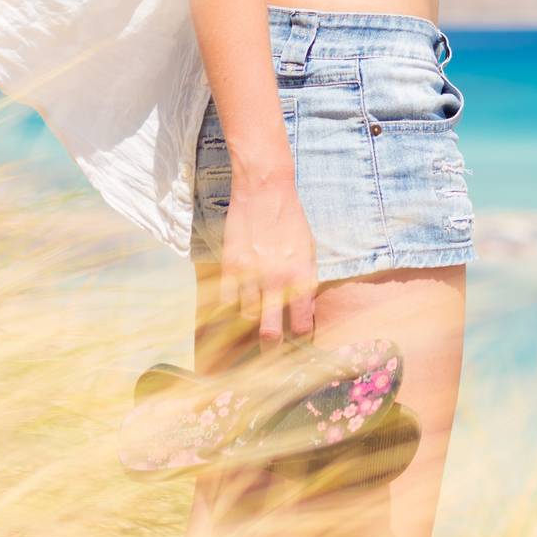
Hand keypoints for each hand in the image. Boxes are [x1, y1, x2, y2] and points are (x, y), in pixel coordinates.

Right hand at [220, 176, 317, 346]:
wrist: (265, 190)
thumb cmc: (291, 219)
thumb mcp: (310, 250)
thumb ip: (307, 283)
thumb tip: (305, 312)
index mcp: (301, 278)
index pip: (302, 325)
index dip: (301, 336)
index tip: (298, 337)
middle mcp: (276, 281)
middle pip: (270, 334)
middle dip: (272, 345)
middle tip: (272, 345)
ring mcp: (250, 275)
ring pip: (247, 318)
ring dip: (252, 318)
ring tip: (256, 313)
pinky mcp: (230, 265)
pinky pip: (227, 300)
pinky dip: (232, 303)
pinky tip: (239, 297)